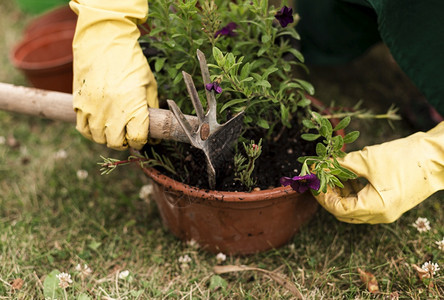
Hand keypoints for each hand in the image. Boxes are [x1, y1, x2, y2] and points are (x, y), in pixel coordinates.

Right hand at [69, 0, 157, 149]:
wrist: (103, 41)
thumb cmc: (131, 61)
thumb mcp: (148, 83)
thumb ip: (151, 107)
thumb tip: (153, 126)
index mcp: (133, 106)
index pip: (136, 138)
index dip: (141, 141)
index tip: (142, 137)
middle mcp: (112, 111)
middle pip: (116, 143)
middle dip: (125, 142)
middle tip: (128, 134)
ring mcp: (93, 109)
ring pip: (99, 138)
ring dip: (108, 138)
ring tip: (114, 129)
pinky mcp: (79, 104)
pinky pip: (83, 129)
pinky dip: (92, 132)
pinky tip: (99, 126)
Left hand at [314, 122, 443, 223]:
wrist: (437, 156)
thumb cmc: (404, 157)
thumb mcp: (367, 159)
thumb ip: (341, 165)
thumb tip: (321, 166)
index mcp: (375, 208)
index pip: (339, 209)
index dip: (322, 195)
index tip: (312, 181)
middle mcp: (380, 215)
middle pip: (344, 212)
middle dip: (329, 195)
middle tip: (318, 179)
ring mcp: (386, 210)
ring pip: (354, 207)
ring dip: (340, 192)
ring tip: (329, 174)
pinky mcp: (390, 203)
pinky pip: (365, 202)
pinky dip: (353, 191)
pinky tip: (345, 175)